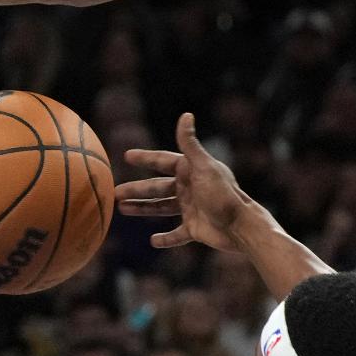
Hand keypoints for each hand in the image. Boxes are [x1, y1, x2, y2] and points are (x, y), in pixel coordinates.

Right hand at [117, 113, 252, 251]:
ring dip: (143, 208)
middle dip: (137, 189)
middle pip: (157, 188)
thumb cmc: (223, 195)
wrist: (240, 226)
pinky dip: (166, 238)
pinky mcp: (195, 229)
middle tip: (115, 193)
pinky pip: (176, 234)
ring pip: (161, 208)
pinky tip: (153, 240)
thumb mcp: (204, 167)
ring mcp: (191, 209)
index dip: (145, 158)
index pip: (163, 161)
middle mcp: (190, 188)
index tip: (127, 155)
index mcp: (191, 171)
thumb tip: (186, 115)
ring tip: (123, 209)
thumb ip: (190, 143)